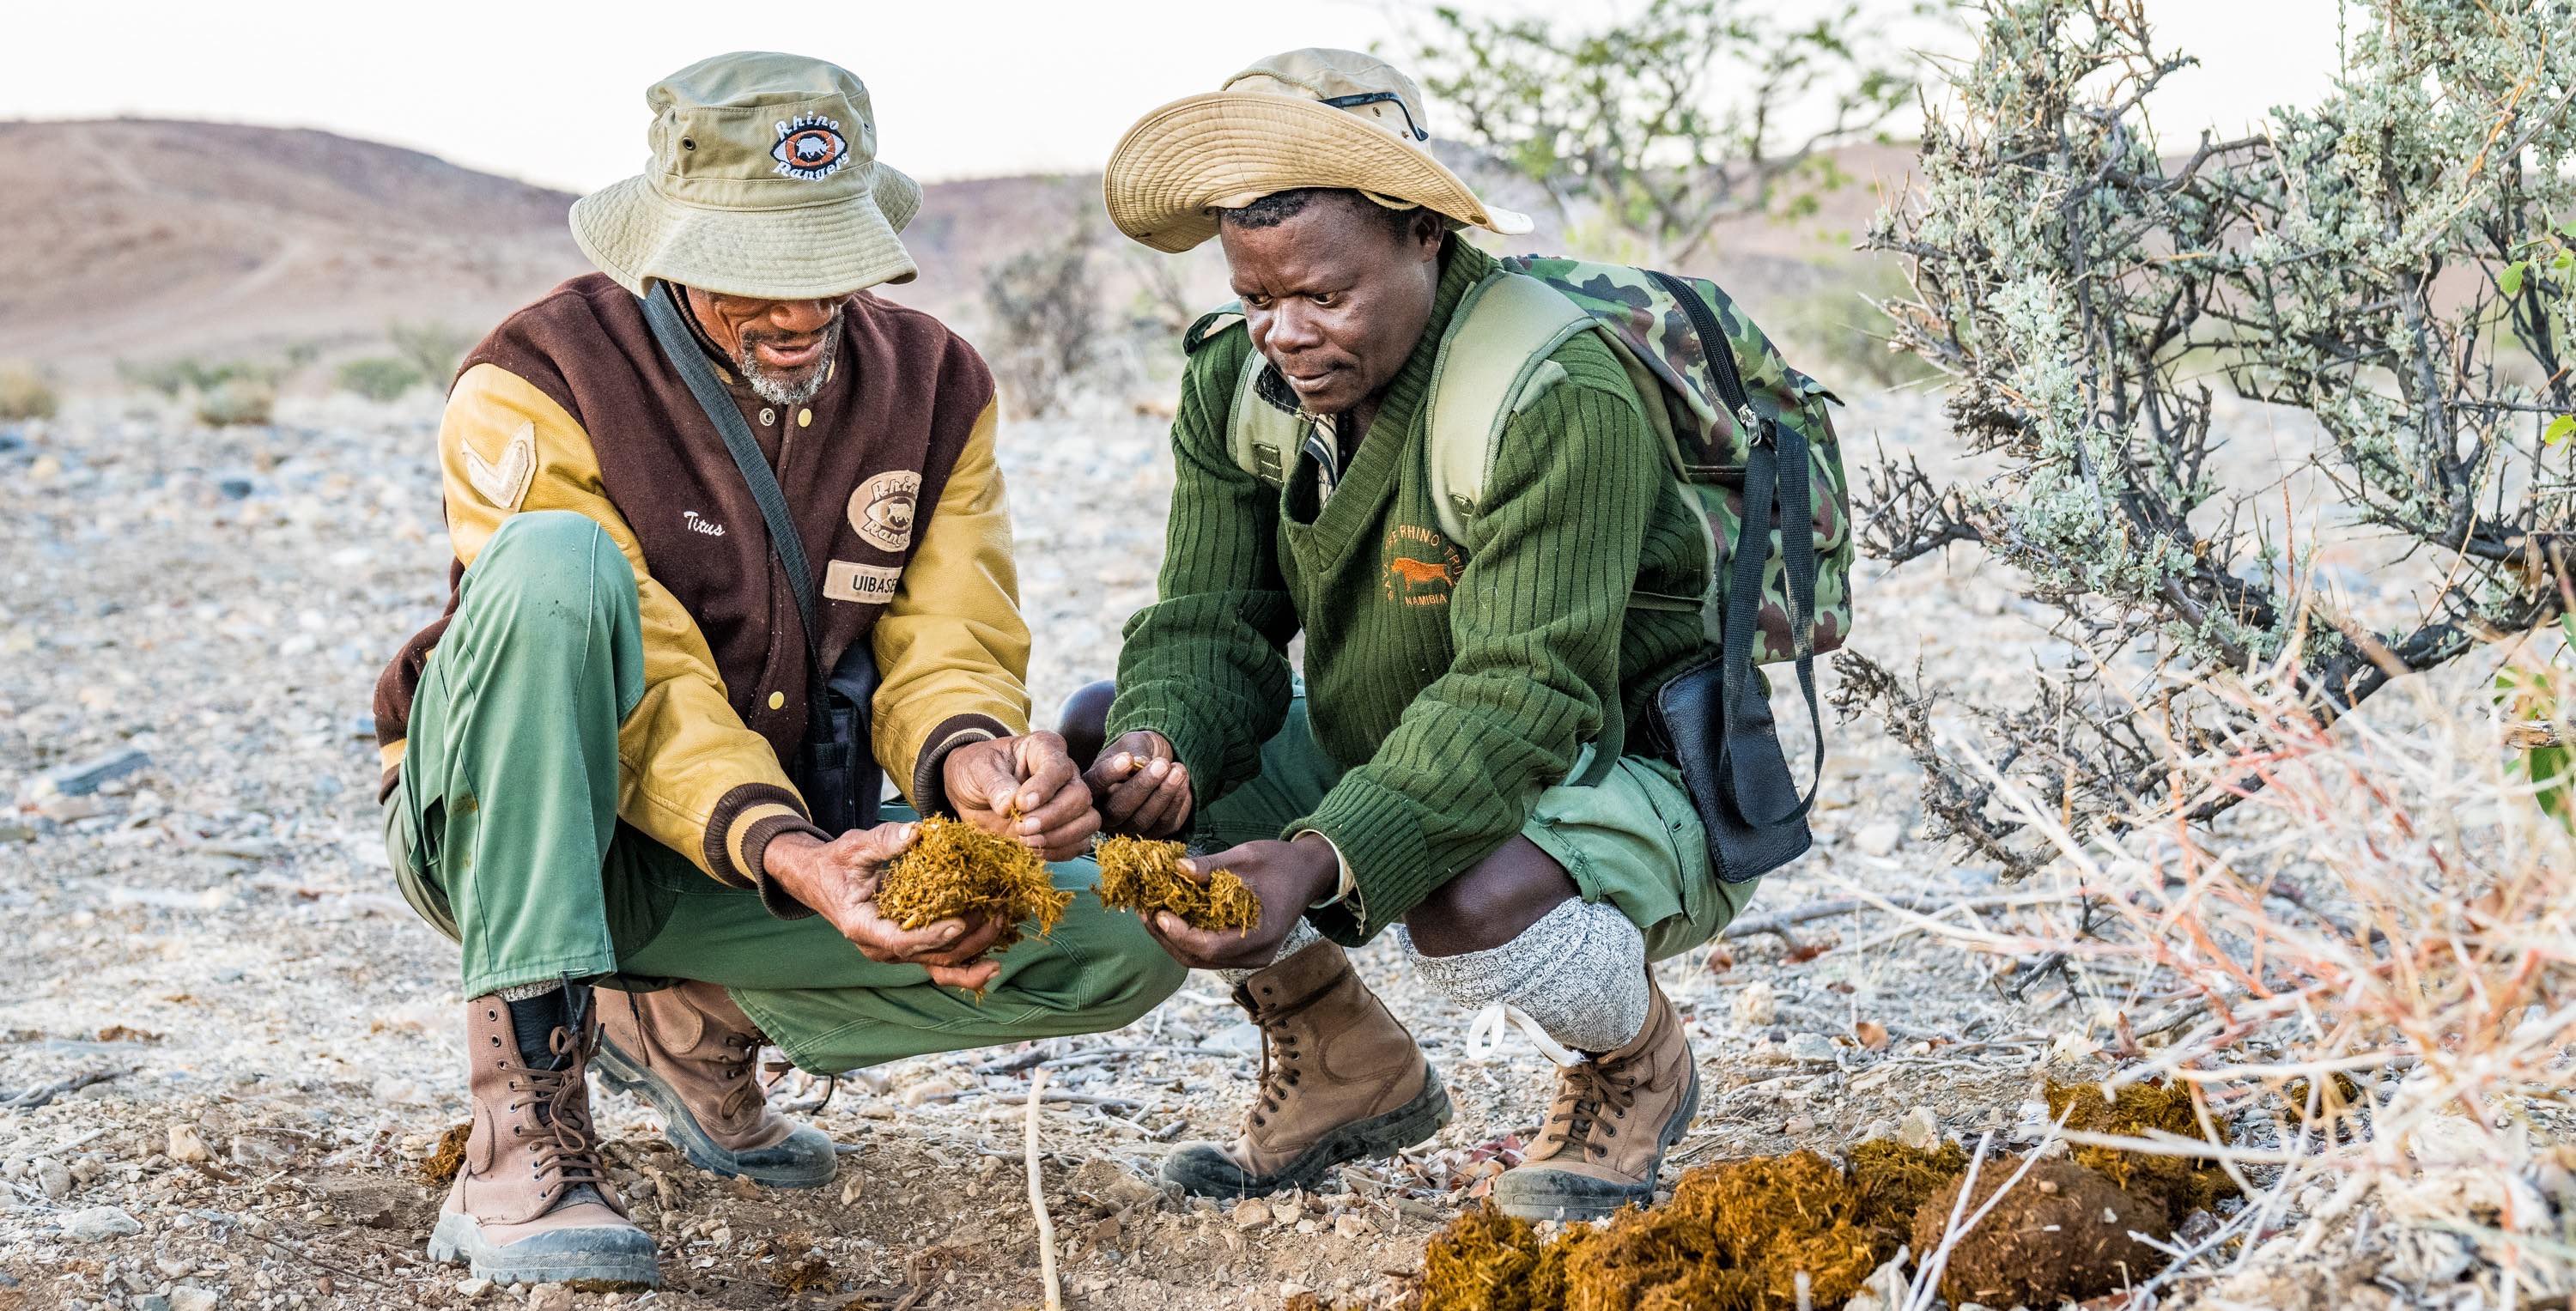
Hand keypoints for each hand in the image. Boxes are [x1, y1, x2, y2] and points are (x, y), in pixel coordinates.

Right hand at [763, 825, 1004, 989]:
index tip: (961, 923)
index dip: (933, 935)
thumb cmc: (836, 863)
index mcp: (863, 927)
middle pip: (929, 957)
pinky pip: (939, 962)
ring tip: (1001, 930)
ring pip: (938, 966)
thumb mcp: (854, 847)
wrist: (820, 879)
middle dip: (967, 941)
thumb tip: (916, 833)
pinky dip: (966, 963)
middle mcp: (881, 947)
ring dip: (973, 953)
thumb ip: (883, 841)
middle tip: (996, 915)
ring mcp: (896, 951)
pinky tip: (994, 959)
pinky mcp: (908, 946)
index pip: (901, 941)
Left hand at [942, 731, 1099, 860]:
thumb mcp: (977, 768)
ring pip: (1088, 821)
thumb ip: (994, 783)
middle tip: (1022, 828)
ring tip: (1027, 841)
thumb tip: (1009, 805)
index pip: (1058, 767)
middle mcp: (1064, 775)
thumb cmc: (977, 771)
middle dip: (1052, 817)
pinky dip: (1060, 851)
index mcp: (1044, 749)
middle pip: (1080, 796)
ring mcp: (1068, 802)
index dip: (1044, 788)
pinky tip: (1035, 850)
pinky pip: (1080, 843)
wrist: (970, 792)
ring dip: (1060, 837)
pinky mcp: (1065, 828)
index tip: (1022, 804)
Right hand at [1083, 729, 1193, 837]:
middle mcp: (1105, 814)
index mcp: (1093, 788)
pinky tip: (1183, 782)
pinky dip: (1176, 801)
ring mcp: (1128, 827)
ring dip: (1164, 794)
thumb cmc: (1139, 751)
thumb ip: (1135, 750)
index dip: (1108, 774)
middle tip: (1162, 765)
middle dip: (1143, 786)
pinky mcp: (1153, 833)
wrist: (1160, 763)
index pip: (1094, 786)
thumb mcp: (1135, 742)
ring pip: (1142, 820)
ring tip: (1178, 770)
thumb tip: (1140, 763)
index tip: (1127, 758)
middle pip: (1117, 810)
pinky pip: (1164, 824)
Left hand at [1139, 835, 1339, 970]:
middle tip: (1142, 910)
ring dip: (1171, 938)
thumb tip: (1176, 869)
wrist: (1308, 873)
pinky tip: (1169, 915)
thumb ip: (1211, 867)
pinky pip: (1207, 951)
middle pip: (1199, 959)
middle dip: (1166, 937)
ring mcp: (1249, 957)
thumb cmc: (1281, 862)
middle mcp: (1255, 955)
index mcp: (1263, 933)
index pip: (1212, 946)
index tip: (1158, 914)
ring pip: (1200, 959)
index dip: (1181, 934)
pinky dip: (1185, 936)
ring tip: (1149, 912)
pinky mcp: (1242, 951)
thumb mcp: (1247, 856)